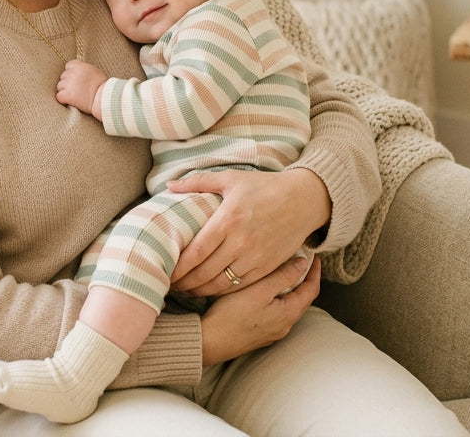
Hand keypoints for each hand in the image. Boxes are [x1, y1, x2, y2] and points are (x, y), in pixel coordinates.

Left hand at [57, 59, 106, 115]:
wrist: (105, 98)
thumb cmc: (103, 87)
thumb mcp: (95, 72)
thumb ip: (84, 70)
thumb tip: (78, 71)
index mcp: (80, 66)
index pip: (68, 66)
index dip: (71, 73)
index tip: (76, 80)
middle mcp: (73, 73)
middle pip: (63, 77)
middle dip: (68, 83)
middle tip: (77, 90)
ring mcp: (69, 84)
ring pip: (60, 87)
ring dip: (65, 91)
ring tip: (75, 96)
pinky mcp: (67, 95)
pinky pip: (59, 96)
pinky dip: (63, 100)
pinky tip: (70, 102)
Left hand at [170, 166, 330, 296]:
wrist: (305, 199)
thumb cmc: (265, 186)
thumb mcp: (231, 179)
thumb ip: (198, 182)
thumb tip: (170, 184)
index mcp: (228, 220)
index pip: (196, 252)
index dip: (179, 266)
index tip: (165, 270)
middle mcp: (241, 242)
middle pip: (205, 272)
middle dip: (185, 282)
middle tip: (170, 284)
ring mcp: (255, 257)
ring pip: (221, 283)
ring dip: (200, 290)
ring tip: (186, 290)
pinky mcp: (267, 267)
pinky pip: (240, 286)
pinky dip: (222, 291)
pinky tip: (209, 290)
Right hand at [200, 255, 319, 365]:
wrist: (209, 342)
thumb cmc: (232, 315)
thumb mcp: (259, 290)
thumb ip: (283, 276)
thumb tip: (303, 264)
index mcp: (288, 313)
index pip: (311, 289)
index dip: (315, 271)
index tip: (314, 256)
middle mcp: (285, 325)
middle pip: (302, 299)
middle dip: (304, 280)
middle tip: (300, 261)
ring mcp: (273, 332)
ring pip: (288, 306)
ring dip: (290, 289)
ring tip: (283, 272)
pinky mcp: (260, 334)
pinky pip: (276, 313)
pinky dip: (278, 299)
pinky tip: (266, 292)